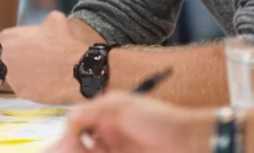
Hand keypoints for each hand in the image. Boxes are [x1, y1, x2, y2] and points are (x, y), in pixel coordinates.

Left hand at [0, 11, 88, 104]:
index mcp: (8, 38)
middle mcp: (5, 58)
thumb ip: (45, 20)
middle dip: (18, 60)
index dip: (17, 44)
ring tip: (42, 72)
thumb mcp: (56, 21)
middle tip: (35, 60)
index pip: (4, 42)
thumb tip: (48, 21)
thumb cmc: (65, 45)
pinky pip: (24, 88)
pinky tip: (45, 83)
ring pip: (14, 75)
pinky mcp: (20, 93)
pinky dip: (32, 87)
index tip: (27, 47)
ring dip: (24, 74)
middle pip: (6, 59)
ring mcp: (11, 77)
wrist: (78, 71)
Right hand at [50, 93, 210, 152]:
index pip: (78, 123)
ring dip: (78, 151)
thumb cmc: (161, 120)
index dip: (70, 131)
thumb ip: (93, 109)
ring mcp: (116, 150)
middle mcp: (109, 134)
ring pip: (90, 151)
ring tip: (74, 150)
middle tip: (65, 150)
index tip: (67, 139)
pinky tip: (92, 151)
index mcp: (107, 115)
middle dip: (70, 146)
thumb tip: (71, 117)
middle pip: (80, 142)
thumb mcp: (122, 105)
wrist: (188, 142)